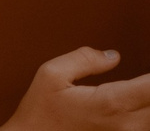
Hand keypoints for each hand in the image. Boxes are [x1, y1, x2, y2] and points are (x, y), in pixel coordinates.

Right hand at [2, 48, 149, 129]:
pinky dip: (143, 112)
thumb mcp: (51, 74)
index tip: (149, 69)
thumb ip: (85, 59)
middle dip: (149, 86)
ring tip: (140, 87)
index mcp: (110, 103)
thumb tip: (113, 55)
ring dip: (146, 99)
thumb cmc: (40, 111)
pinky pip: (145, 126)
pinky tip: (137, 103)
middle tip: (142, 77)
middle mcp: (126, 125)